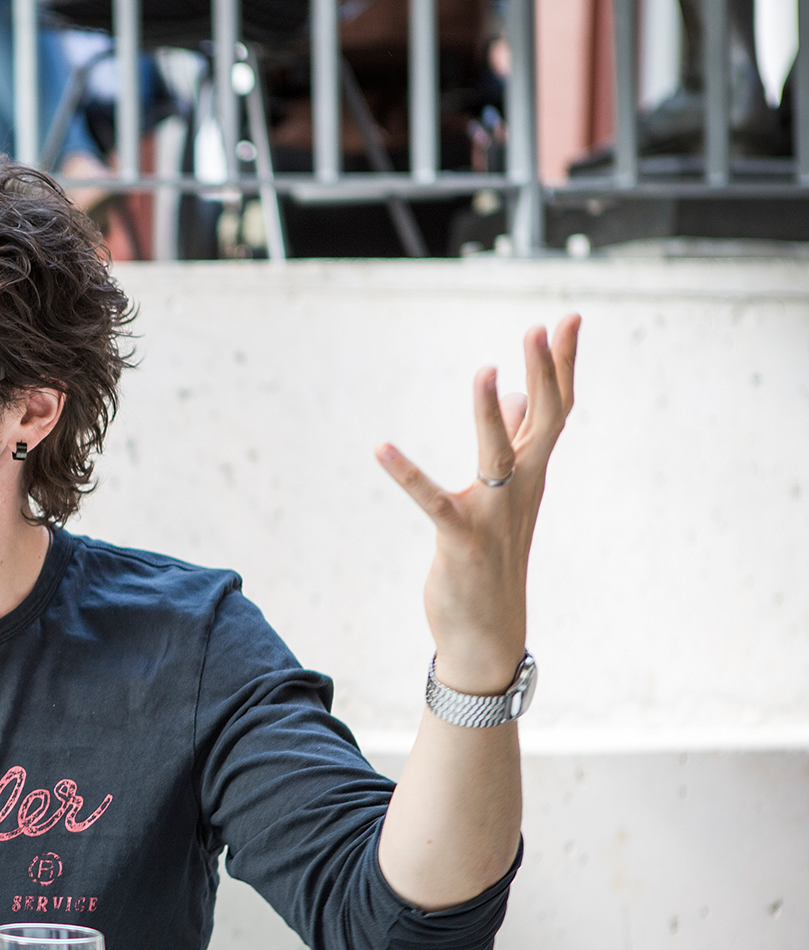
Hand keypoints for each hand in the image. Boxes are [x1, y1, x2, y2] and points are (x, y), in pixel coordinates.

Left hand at [375, 315, 579, 694]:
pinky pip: (433, 501)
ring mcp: (494, 514)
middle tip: (541, 327)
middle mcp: (521, 489)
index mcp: (532, 474)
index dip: (563, 364)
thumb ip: (516, 444)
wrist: (488, 631)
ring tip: (484, 371)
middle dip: (544, 373)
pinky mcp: (461, 540)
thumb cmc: (492, 558)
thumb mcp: (508, 496)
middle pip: (544, 421)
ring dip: (491, 413)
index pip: (556, 409)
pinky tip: (381, 448)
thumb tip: (521, 397)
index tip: (569, 318)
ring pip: (498, 454)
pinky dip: (407, 474)